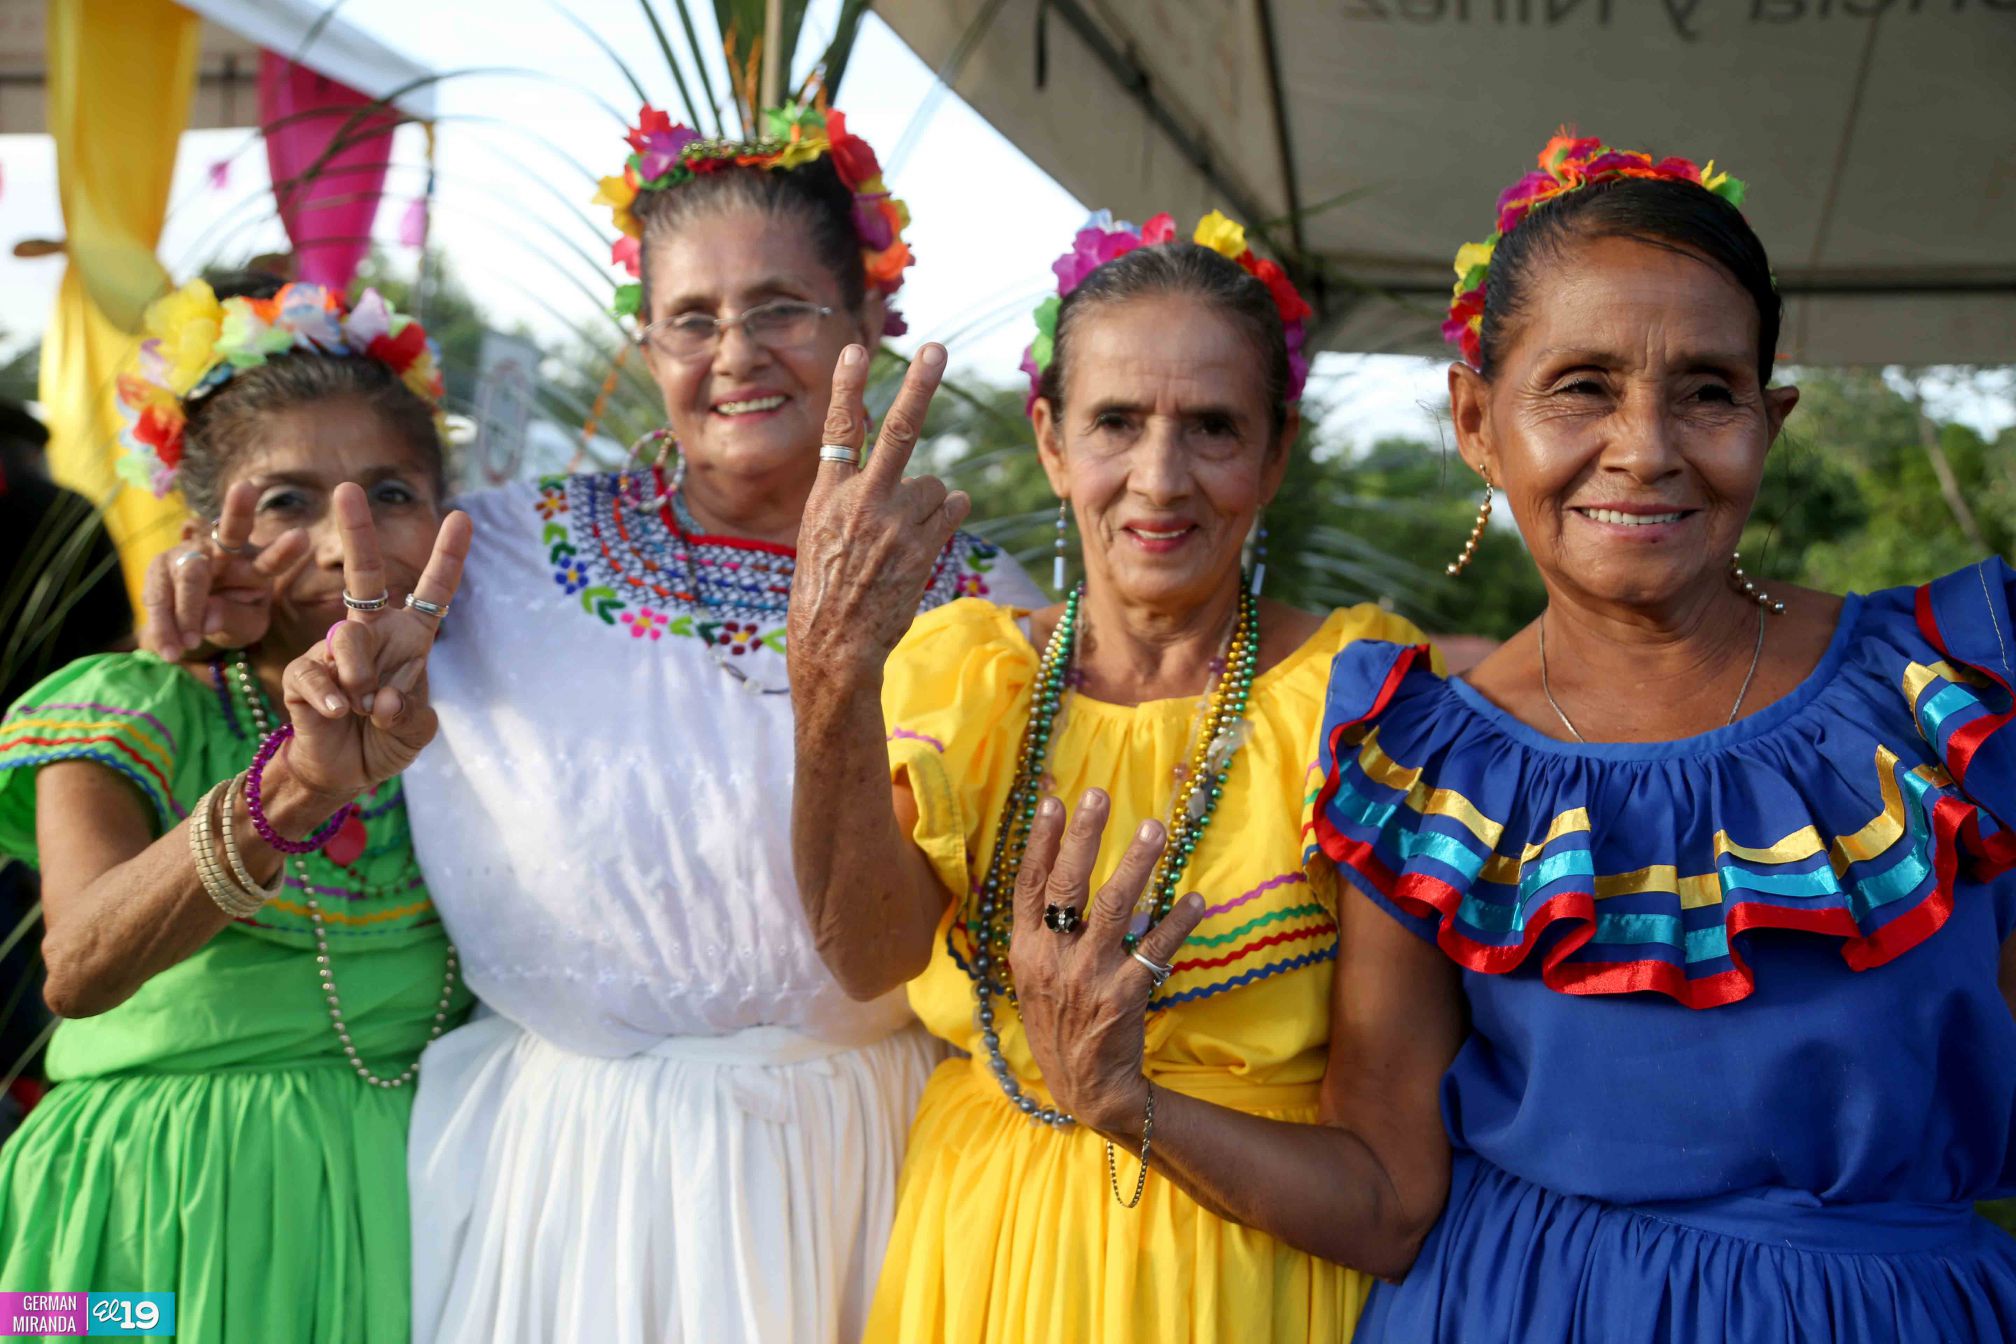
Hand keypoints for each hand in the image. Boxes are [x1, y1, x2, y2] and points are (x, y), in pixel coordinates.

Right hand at [140, 481, 308, 657]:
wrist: (194, 623)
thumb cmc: (232, 618)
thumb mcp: (244, 628)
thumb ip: (232, 620)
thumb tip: (206, 618)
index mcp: (257, 566)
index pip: (273, 559)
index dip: (285, 550)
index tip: (303, 536)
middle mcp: (226, 553)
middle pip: (232, 529)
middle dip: (240, 508)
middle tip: (247, 488)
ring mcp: (192, 556)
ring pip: (189, 575)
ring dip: (186, 610)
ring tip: (187, 645)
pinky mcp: (161, 567)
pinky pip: (159, 595)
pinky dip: (162, 626)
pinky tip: (169, 649)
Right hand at [278, 483, 470, 802]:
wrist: (343, 773)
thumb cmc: (384, 743)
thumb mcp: (415, 731)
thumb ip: (410, 713)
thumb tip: (382, 698)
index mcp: (409, 638)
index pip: (432, 592)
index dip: (447, 557)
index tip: (462, 516)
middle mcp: (371, 634)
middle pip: (363, 573)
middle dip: (356, 530)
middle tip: (346, 488)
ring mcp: (333, 650)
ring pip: (346, 642)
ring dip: (361, 679)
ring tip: (364, 709)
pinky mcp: (303, 673)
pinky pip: (317, 675)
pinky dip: (333, 698)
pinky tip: (340, 714)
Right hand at [787, 343, 971, 688]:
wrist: (835, 645)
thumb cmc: (823, 593)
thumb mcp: (820, 535)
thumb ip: (851, 498)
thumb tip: (902, 474)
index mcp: (828, 497)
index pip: (839, 432)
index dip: (849, 388)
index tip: (854, 350)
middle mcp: (863, 502)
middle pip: (899, 432)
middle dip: (919, 385)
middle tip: (937, 348)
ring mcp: (896, 524)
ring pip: (932, 485)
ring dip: (927, 502)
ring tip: (901, 537)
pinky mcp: (923, 548)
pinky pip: (950, 509)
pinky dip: (946, 514)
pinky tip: (926, 537)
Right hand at [1008, 790, 1207, 1135]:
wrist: (1085, 1088)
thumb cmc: (1059, 1023)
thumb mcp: (1033, 979)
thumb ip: (1042, 932)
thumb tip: (1057, 872)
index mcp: (1025, 950)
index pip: (1029, 885)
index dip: (1039, 841)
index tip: (1053, 799)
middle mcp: (1052, 959)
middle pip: (1066, 887)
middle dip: (1082, 837)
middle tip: (1099, 795)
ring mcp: (1087, 978)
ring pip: (1113, 910)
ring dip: (1135, 865)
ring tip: (1154, 828)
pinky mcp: (1122, 998)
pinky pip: (1154, 951)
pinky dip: (1176, 923)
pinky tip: (1195, 899)